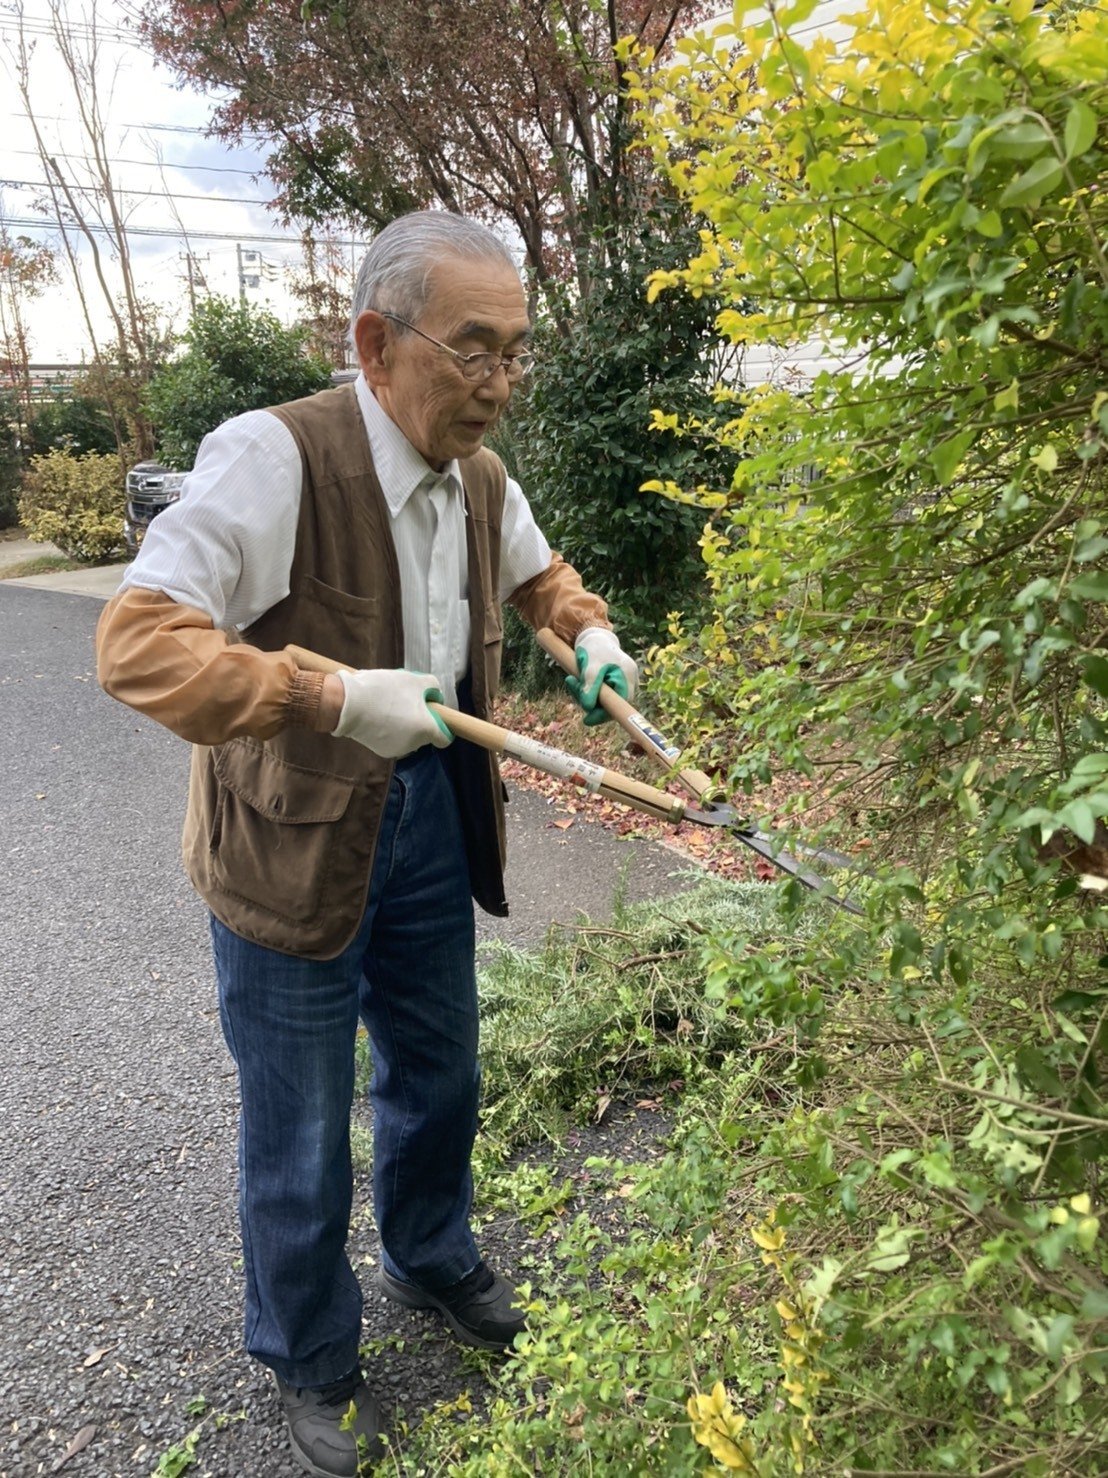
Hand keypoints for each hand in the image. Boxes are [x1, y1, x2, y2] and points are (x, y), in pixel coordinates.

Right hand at [333, 668, 452, 757]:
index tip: (433, 711)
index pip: (445, 738)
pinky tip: (377, 714)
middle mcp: (414, 745)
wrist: (347, 705)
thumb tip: (434, 697)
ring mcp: (397, 750)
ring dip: (403, 723)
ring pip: (408, 736)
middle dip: (419, 718)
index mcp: (426, 730)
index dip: (442, 724)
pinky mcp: (381, 751)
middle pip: (424, 733)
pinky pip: (392, 738)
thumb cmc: (384, 690)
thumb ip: (433, 687)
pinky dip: (389, 729)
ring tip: (387, 705)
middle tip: (405, 699)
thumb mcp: (414, 679)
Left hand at [564, 627, 638, 726]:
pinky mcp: (616, 684)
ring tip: (571, 680)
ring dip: (586, 696)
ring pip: (605, 701)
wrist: (595, 636)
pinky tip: (577, 682)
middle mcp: (630, 681)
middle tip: (571, 685)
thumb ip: (589, 686)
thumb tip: (587, 708)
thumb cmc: (594, 648)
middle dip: (590, 702)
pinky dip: (589, 692)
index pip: (620, 705)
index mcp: (627, 676)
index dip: (603, 715)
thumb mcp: (589, 666)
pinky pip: (602, 696)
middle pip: (612, 705)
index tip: (586, 720)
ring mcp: (624, 683)